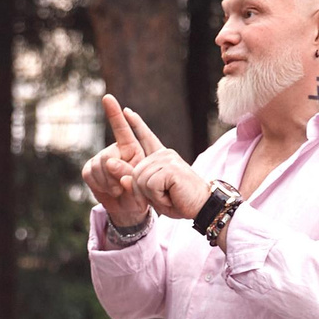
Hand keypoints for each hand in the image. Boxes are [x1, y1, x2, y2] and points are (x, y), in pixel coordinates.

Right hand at [83, 94, 148, 225]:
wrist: (127, 209)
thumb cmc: (140, 194)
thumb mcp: (140, 184)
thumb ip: (128, 172)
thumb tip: (109, 162)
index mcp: (131, 148)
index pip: (122, 129)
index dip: (114, 113)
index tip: (107, 98)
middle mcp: (115, 149)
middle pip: (107, 154)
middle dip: (113, 173)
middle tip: (122, 186)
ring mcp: (100, 158)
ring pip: (97, 165)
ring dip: (107, 182)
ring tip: (117, 190)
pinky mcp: (90, 168)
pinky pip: (88, 173)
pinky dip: (98, 185)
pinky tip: (107, 190)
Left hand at [114, 104, 206, 218]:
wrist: (203, 207)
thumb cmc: (180, 201)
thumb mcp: (152, 194)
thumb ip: (134, 183)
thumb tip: (115, 169)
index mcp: (161, 157)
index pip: (146, 137)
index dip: (136, 124)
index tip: (127, 110)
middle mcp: (164, 154)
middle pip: (134, 172)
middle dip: (144, 192)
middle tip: (165, 196)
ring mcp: (168, 158)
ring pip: (140, 180)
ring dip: (152, 196)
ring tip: (170, 195)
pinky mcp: (170, 167)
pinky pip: (150, 185)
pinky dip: (158, 197)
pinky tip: (172, 195)